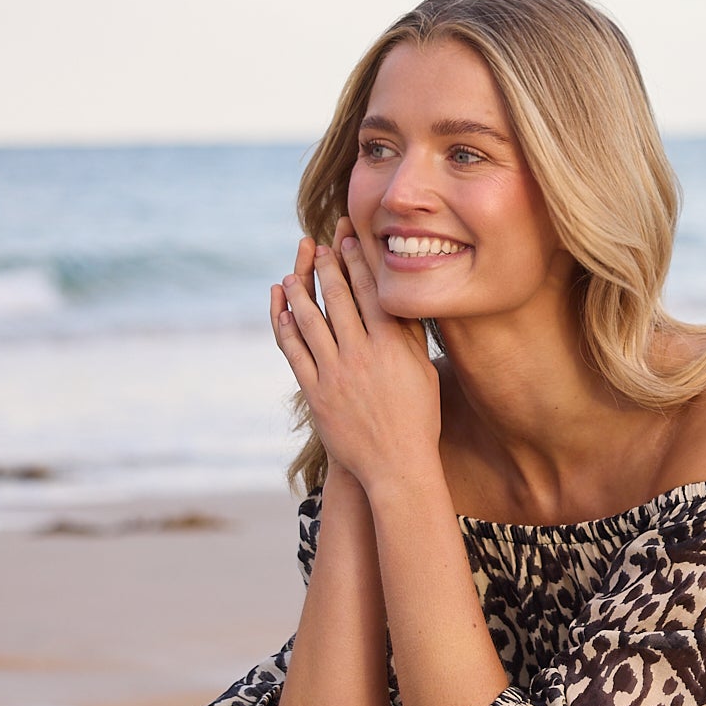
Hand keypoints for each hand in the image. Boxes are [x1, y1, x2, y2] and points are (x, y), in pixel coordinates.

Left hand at [270, 235, 441, 497]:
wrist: (397, 466)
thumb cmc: (418, 417)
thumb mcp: (423, 370)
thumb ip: (409, 335)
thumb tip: (401, 299)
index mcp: (392, 346)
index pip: (371, 292)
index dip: (357, 261)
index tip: (347, 239)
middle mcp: (361, 354)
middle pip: (338, 300)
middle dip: (327, 268)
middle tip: (317, 246)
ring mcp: (335, 374)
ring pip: (311, 323)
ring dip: (299, 294)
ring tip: (292, 274)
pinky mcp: (316, 394)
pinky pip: (296, 354)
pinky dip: (286, 330)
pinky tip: (282, 313)